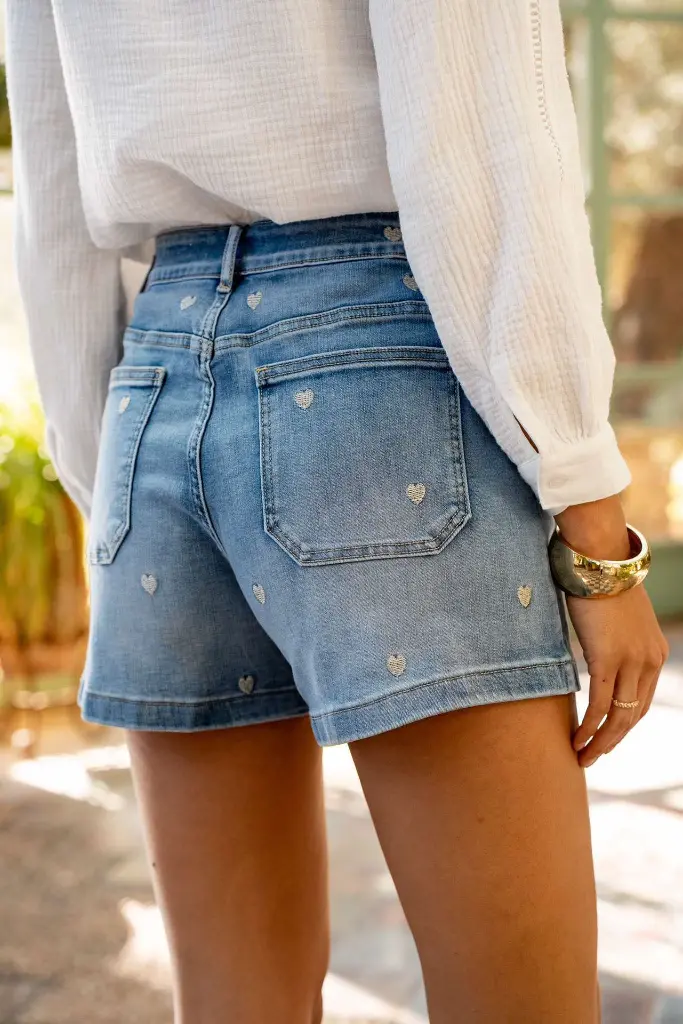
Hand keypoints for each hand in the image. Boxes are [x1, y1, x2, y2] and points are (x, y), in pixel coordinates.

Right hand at [555, 496, 668, 767]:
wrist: (599, 560)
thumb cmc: (600, 583)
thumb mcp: (615, 619)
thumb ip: (611, 642)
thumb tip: (592, 655)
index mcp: (655, 652)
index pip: (641, 701)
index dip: (622, 724)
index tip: (604, 738)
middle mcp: (649, 661)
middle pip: (633, 715)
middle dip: (612, 741)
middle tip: (592, 757)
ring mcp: (631, 661)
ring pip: (618, 716)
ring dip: (600, 742)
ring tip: (582, 756)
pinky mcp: (608, 659)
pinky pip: (600, 704)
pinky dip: (589, 726)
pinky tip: (577, 739)